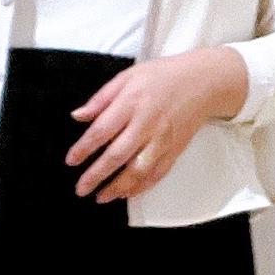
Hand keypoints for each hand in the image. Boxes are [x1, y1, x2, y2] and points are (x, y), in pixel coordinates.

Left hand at [65, 47, 249, 202]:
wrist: (204, 82)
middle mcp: (147, 124)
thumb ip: (101, 98)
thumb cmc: (163, 76)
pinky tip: (127, 194)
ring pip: (138, 170)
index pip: (102, 130)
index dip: (84, 148)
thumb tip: (77, 115)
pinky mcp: (174, 150)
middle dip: (96, 175)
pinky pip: (156, 174)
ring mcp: (162, 140)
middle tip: (81, 188)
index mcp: (132, 102)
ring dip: (118, 188)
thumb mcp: (128, 76)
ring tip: (101, 198)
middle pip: (117, 155)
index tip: (71, 161)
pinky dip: (141, 187)